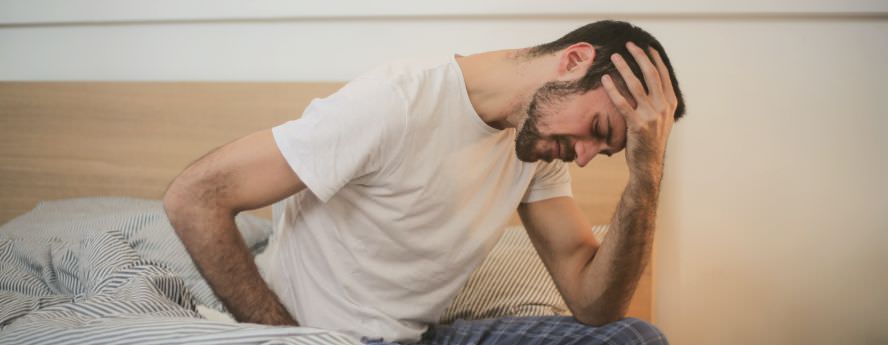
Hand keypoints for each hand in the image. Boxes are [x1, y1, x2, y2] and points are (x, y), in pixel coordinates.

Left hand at [601, 42, 677, 176]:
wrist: (648, 165)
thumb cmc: (650, 141)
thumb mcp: (661, 120)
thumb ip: (658, 102)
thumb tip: (651, 85)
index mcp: (670, 103)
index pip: (663, 75)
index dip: (654, 59)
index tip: (645, 46)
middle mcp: (663, 107)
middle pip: (651, 75)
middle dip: (639, 57)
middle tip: (629, 44)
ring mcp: (651, 116)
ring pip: (636, 85)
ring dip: (624, 68)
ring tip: (614, 57)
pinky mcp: (637, 125)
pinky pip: (622, 103)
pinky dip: (613, 89)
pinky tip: (605, 79)